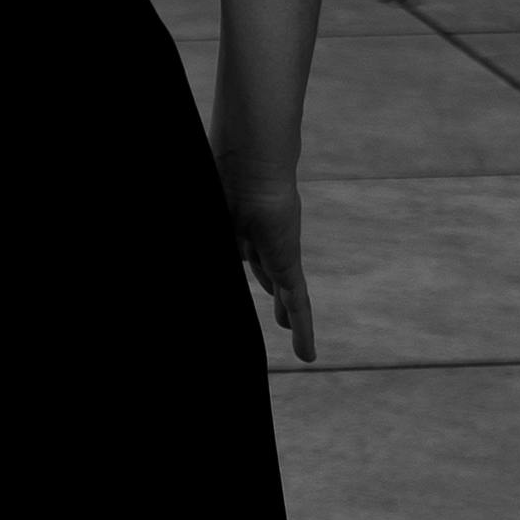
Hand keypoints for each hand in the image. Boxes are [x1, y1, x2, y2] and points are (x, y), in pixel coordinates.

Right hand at [229, 176, 316, 360]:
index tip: (241, 262)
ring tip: (290, 327)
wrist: (248, 164)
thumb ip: (221, 246)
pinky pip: (297, 305)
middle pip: (262, 271)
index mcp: (233, 224)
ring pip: (281, 291)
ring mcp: (274, 251)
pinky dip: (303, 331)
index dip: (243, 263)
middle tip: (273, 307)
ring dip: (287, 312)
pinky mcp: (289, 264)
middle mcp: (255, 239)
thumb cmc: (218, 181)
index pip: (238, 253)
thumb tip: (227, 257)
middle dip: (267, 287)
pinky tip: (307, 354)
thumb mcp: (212, 226)